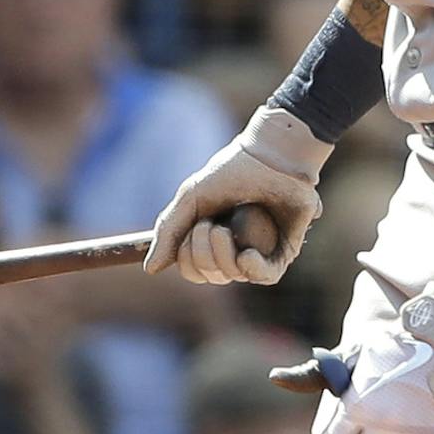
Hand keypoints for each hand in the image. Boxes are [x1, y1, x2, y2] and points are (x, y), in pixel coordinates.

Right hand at [144, 106, 327, 284]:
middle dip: (201, 253)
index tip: (192, 228)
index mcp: (211, 236)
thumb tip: (150, 270)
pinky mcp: (283, 252)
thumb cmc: (233, 171)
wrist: (272, 156)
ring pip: (232, 275)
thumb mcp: (191, 197)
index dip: (185, 258)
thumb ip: (168, 231)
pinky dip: (252, 269)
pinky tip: (247, 255)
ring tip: (225, 229)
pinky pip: (264, 276)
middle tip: (210, 224)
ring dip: (222, 254)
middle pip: (208, 275)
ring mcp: (259, 251)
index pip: (192, 269)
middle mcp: (234, 247)